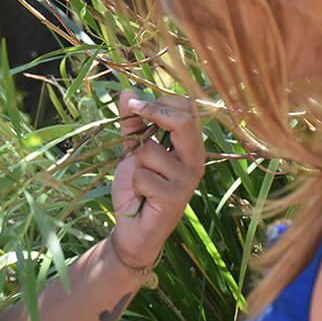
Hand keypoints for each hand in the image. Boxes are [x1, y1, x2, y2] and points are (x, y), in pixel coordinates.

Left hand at [110, 90, 204, 268]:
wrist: (131, 229)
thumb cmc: (136, 189)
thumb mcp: (133, 152)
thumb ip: (133, 124)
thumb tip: (126, 91)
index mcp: (190, 148)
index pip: (187, 111)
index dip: (160, 101)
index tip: (134, 103)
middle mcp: (195, 162)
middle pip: (184, 122)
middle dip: (154, 113)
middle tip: (135, 113)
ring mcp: (186, 181)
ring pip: (150, 151)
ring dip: (134, 164)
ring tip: (139, 181)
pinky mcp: (174, 199)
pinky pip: (143, 176)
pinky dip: (133, 183)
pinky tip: (141, 196)